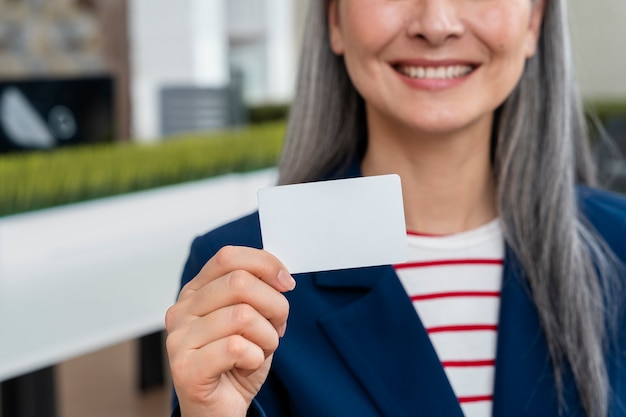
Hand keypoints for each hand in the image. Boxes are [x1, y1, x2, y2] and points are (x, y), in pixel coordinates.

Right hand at [165, 246, 294, 416]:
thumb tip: (280, 275)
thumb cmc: (237, 363)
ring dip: (267, 337)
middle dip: (274, 304)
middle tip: (278, 326)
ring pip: (242, 316)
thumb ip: (258, 292)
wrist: (221, 410)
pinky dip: (255, 358)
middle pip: (240, 283)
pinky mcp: (185, 368)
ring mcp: (179, 339)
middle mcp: (182, 311)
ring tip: (260, 350)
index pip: (228, 257)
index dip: (265, 264)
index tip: (286, 283)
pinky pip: (236, 348)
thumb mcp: (254, 319)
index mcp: (196, 292)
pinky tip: (247, 365)